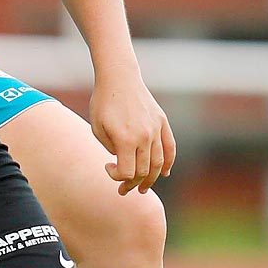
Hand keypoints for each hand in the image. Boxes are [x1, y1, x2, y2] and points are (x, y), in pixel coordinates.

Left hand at [90, 73, 175, 193]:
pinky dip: (168, 162)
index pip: (127, 172)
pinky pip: (170, 147)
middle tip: (123, 190)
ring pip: (158, 162)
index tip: (107, 168)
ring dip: (150, 179)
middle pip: (144, 171)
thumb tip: (123, 161)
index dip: (117, 177)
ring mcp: (156, 129)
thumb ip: (111, 149)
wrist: (119, 77)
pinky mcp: (162, 122)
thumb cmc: (103, 103)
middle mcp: (145, 136)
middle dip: (132, 183)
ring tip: (141, 188)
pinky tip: (164, 173)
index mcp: (126, 139)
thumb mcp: (97, 128)